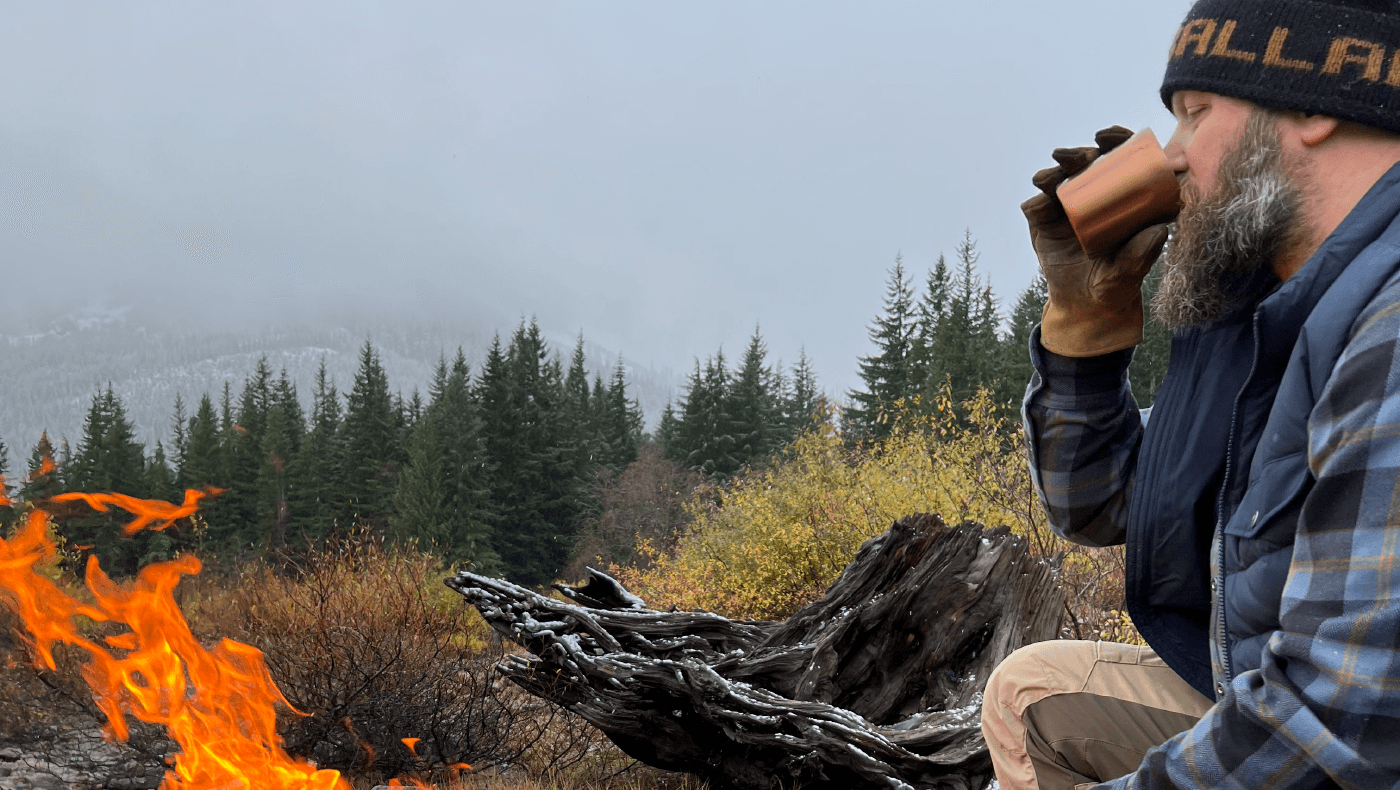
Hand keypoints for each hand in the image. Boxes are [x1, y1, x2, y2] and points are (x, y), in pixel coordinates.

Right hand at [1022, 125, 1170, 357]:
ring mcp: (1064, 207)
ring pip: (1057, 180)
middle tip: (1077, 157)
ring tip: (1048, 180)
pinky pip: (1036, 207)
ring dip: (1053, 173)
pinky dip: (1036, 203)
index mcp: (1118, 195)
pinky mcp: (1042, 223)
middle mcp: (1090, 196)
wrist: (1085, 304)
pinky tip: (1038, 206)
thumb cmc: (1117, 282)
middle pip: (1084, 163)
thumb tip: (1161, 229)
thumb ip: (1143, 252)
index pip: (1118, 157)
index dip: (1115, 140)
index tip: (1108, 137)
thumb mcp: (1131, 270)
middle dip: (1078, 154)